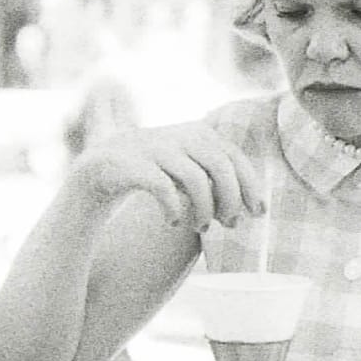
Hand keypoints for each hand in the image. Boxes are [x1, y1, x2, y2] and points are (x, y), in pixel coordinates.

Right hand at [68, 122, 265, 231]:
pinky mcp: (132, 164)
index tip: (258, 213)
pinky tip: (173, 221)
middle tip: (230, 224)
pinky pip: (162, 187)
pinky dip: (173, 208)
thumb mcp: (189, 167)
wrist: (102, 167)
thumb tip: (252, 205)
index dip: (250, 185)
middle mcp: (179, 136)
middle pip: (219, 165)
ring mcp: (154, 147)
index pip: (233, 157)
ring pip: (194, 178)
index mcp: (197, 133)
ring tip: (201, 227)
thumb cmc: (156, 173)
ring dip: (204, 209)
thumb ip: (216, 175)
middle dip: (231, 199)